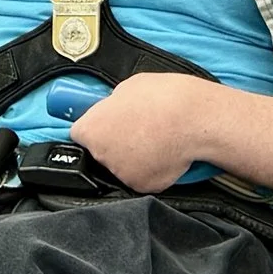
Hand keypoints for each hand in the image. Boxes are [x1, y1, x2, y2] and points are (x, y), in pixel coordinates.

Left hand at [71, 73, 209, 192]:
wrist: (192, 119)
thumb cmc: (163, 97)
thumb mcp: (129, 87)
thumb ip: (113, 104)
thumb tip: (113, 109)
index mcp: (91, 129)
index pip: (80, 134)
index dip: (94, 131)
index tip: (106, 127)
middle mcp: (101, 154)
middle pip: (100, 152)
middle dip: (115, 144)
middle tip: (138, 131)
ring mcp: (120, 173)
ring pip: (122, 166)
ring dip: (134, 157)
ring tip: (156, 140)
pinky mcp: (141, 186)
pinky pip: (143, 178)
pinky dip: (153, 169)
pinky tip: (166, 154)